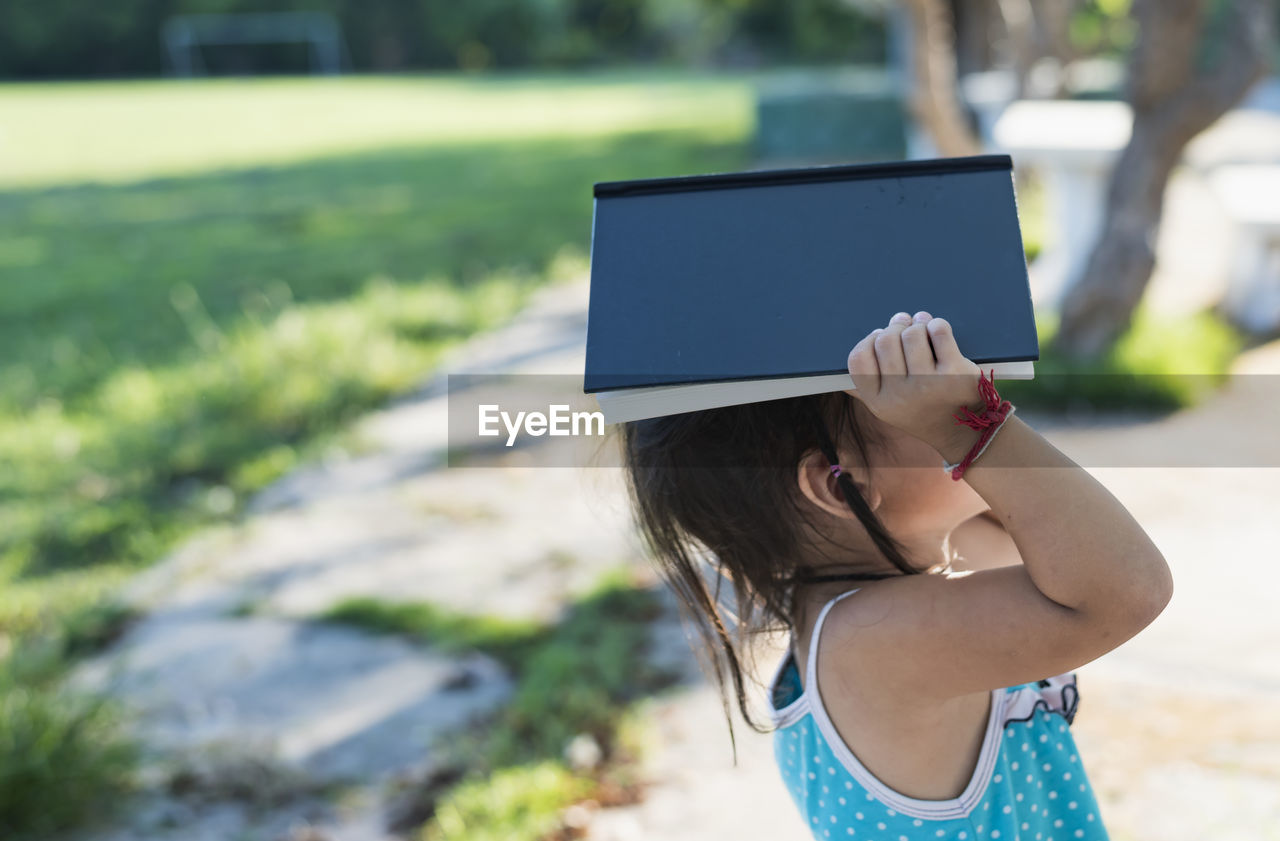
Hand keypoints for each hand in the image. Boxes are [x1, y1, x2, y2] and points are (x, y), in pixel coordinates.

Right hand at [844, 311, 986, 447]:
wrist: (963, 433)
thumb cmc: (922, 412)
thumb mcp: (890, 410)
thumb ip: (866, 393)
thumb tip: (840, 380)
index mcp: (879, 402)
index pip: (858, 358)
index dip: (869, 340)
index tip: (881, 337)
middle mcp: (901, 395)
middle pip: (885, 340)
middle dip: (896, 327)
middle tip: (904, 325)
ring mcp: (928, 384)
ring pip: (912, 333)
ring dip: (918, 324)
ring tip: (922, 326)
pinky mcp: (955, 373)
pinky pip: (938, 331)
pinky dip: (936, 325)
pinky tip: (937, 332)